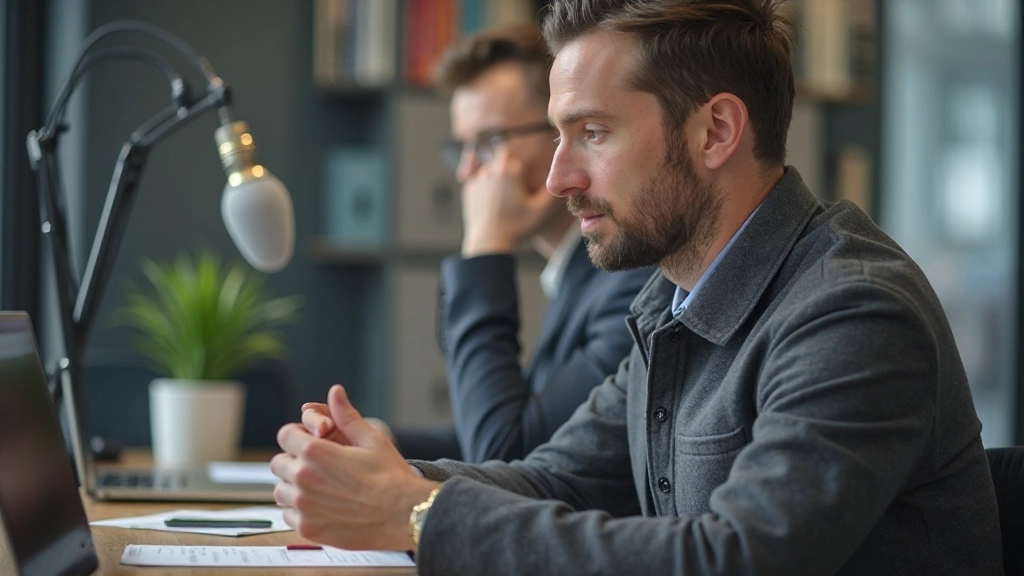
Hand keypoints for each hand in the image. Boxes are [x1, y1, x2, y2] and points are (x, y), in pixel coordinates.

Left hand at [273, 385, 439, 549]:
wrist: (403, 514)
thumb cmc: (391, 477)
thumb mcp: (372, 439)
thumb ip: (346, 416)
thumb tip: (335, 393)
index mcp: (315, 452)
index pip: (285, 435)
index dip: (298, 436)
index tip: (309, 443)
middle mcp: (303, 478)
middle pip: (278, 464)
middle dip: (294, 461)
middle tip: (317, 467)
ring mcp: (303, 505)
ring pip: (280, 491)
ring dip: (293, 487)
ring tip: (318, 488)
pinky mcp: (307, 528)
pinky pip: (288, 515)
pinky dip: (299, 511)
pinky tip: (321, 507)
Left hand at [460, 149, 561, 256]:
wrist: (489, 243)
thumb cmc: (518, 227)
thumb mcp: (541, 211)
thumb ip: (552, 193)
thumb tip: (563, 180)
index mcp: (509, 171)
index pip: (519, 157)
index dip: (524, 165)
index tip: (528, 173)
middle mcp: (491, 170)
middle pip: (503, 159)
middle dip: (511, 168)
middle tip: (518, 182)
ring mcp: (477, 179)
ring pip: (490, 168)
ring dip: (497, 175)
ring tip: (506, 191)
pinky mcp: (468, 190)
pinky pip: (476, 177)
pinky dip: (484, 181)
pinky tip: (491, 189)